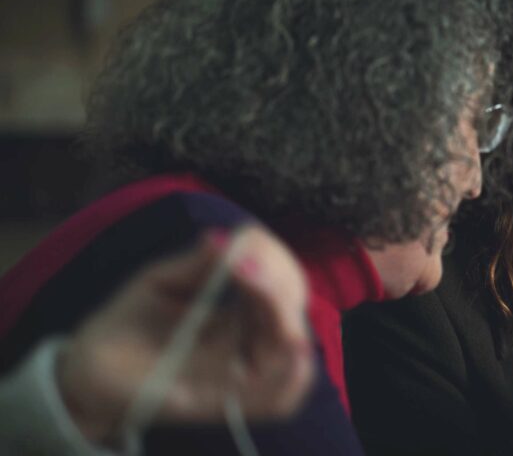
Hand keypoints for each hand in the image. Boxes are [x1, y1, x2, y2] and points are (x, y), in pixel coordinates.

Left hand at [57, 226, 313, 446]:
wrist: (90, 369)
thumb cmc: (128, 322)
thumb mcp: (160, 282)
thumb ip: (196, 265)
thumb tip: (225, 238)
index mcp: (243, 304)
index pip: (279, 277)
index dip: (272, 259)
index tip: (246, 243)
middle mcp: (251, 335)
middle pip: (292, 307)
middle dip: (279, 285)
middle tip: (247, 271)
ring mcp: (242, 370)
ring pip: (293, 349)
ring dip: (287, 321)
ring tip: (262, 299)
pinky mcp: (225, 403)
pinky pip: (278, 399)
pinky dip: (293, 378)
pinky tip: (290, 348)